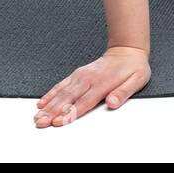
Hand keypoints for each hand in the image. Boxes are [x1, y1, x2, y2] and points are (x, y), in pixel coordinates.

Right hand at [33, 46, 150, 127]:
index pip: (84, 102)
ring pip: (62, 92)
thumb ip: (123, 92)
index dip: (70, 113)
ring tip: (37, 116)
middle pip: (68, 98)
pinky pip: (61, 85)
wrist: (126, 50)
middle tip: (40, 122)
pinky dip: (51, 94)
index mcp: (102, 83)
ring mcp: (81, 76)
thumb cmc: (133, 68)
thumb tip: (112, 103)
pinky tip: (42, 102)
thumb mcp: (136, 80)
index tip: (58, 121)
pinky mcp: (77, 74)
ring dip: (48, 105)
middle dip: (53, 112)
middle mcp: (88, 79)